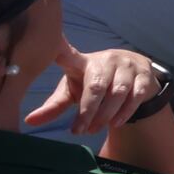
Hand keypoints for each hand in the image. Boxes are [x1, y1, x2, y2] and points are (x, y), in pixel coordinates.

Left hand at [24, 46, 164, 141]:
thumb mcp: (73, 92)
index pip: (69, 55)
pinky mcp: (144, 74)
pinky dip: (125, 112)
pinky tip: (115, 123)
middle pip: (96, 85)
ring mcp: (127, 66)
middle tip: (80, 131)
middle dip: (88, 111)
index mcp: (82, 61)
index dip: (60, 49)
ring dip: (106, 114)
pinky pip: (136, 95)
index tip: (50, 43)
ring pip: (118, 92)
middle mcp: (105, 60)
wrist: (133, 73)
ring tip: (95, 129)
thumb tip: (29, 121)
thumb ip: (54, 107)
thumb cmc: (94, 83)